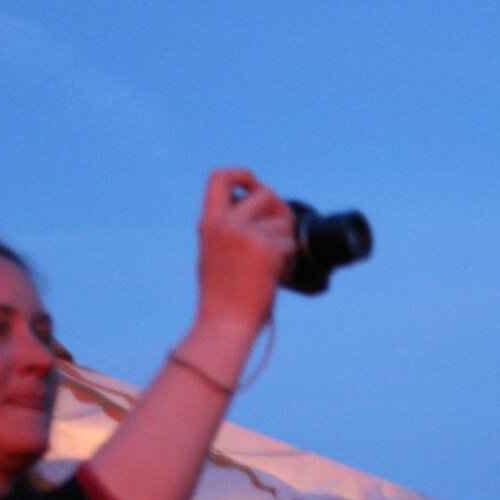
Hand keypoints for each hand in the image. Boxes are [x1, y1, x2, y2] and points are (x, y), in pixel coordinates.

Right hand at [194, 168, 293, 337]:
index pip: (219, 177)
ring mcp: (246, 234)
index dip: (242, 175)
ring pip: (283, 223)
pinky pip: (290, 245)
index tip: (254, 187)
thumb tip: (261, 214)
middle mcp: (226, 223)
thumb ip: (229, 230)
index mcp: (209, 222)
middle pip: (265, 193)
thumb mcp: (213, 254)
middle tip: (282, 233)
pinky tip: (274, 278)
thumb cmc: (222, 297)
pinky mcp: (266, 249)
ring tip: (272, 267)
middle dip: (280, 211)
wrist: (224, 324)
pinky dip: (288, 262)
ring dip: (285, 243)